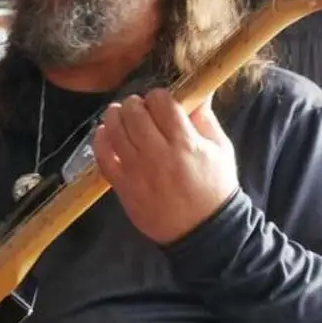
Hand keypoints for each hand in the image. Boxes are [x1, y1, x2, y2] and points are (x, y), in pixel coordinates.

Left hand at [92, 88, 239, 245]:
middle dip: (135, 103)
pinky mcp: (122, 186)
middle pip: (134, 112)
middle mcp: (157, 154)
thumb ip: (205, 118)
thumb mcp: (220, 149)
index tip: (161, 101)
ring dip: (114, 116)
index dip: (159, 96)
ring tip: (119, 114)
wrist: (203, 231)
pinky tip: (105, 133)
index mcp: (185, 143)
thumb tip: (197, 91)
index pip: (162, 102)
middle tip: (139, 108)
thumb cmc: (215, 187)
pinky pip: (102, 157)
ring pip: (114, 130)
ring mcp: (136, 170)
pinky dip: (100, 140)